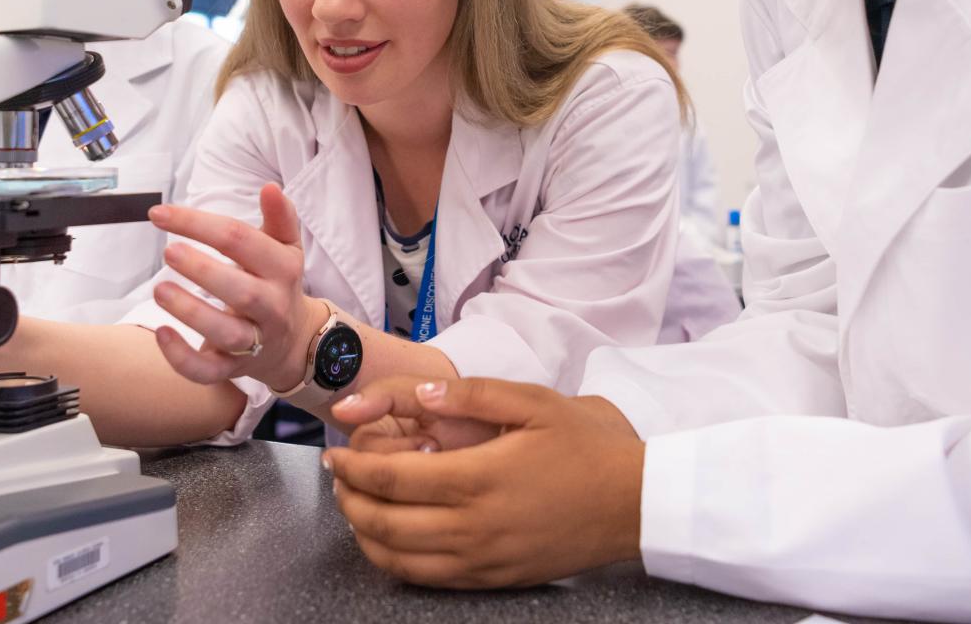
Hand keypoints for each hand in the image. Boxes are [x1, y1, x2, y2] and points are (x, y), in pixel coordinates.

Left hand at [147, 184, 329, 392]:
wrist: (295, 342)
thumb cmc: (278, 284)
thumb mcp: (285, 248)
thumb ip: (280, 217)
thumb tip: (270, 187)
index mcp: (282, 269)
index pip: (241, 241)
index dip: (199, 224)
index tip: (159, 214)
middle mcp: (271, 306)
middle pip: (240, 290)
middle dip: (202, 270)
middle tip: (169, 251)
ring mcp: (254, 341)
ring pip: (224, 332)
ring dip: (191, 312)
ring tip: (160, 289)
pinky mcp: (232, 368)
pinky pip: (208, 371)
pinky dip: (182, 358)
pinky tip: (161, 333)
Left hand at [324, 379, 644, 587]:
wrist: (634, 504)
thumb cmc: (586, 447)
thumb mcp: (533, 403)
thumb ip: (470, 394)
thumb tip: (420, 393)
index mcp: (477, 478)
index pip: (390, 477)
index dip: (353, 466)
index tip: (336, 452)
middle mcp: (472, 526)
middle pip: (382, 522)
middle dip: (348, 498)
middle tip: (338, 476)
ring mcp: (481, 559)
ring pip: (396, 558)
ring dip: (364, 532)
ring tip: (355, 504)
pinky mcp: (492, 579)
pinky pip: (425, 579)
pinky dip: (393, 560)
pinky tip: (389, 538)